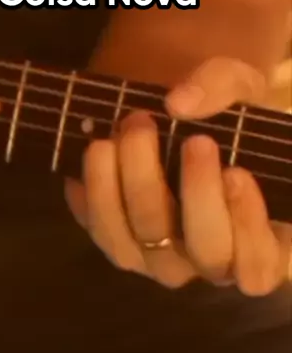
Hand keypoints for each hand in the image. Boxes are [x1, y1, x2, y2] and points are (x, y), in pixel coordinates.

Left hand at [65, 57, 291, 293]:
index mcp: (255, 240)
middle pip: (203, 253)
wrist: (173, 116)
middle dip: (198, 194)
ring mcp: (156, 256)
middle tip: (194, 140)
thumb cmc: (223, 113)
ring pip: (142, 245)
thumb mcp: (237, 86)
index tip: (236, 172)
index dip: (249, 228)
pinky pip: (98, 228)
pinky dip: (94, 190)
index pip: (258, 266)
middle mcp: (205, 260)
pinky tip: (100, 148)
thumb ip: (220, 86)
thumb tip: (178, 102)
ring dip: (134, 186)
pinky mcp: (114, 238)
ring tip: (131, 128)